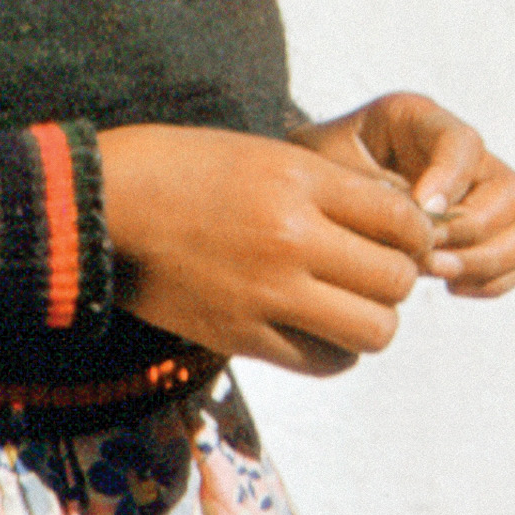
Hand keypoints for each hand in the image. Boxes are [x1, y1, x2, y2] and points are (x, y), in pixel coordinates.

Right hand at [98, 124, 435, 375]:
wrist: (98, 207)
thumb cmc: (177, 168)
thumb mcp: (260, 153)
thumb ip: (326, 188)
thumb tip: (393, 223)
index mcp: (297, 180)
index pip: (403, 220)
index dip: (416, 233)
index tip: (401, 237)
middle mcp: (291, 237)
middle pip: (396, 279)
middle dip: (396, 278)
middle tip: (372, 271)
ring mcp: (266, 292)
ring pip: (374, 330)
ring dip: (371, 319)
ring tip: (347, 303)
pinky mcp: (241, 335)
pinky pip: (325, 361)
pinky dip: (334, 349)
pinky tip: (316, 328)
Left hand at [290, 92, 514, 298]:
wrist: (305, 193)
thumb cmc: (313, 171)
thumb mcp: (328, 167)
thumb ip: (374, 190)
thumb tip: (425, 222)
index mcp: (418, 120)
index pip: (464, 142)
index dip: (452, 179)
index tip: (423, 210)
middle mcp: (463, 153)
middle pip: (511, 191)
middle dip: (473, 232)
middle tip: (428, 256)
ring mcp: (481, 192)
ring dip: (488, 260)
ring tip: (438, 273)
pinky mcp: (485, 231)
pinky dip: (493, 280)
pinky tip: (448, 285)